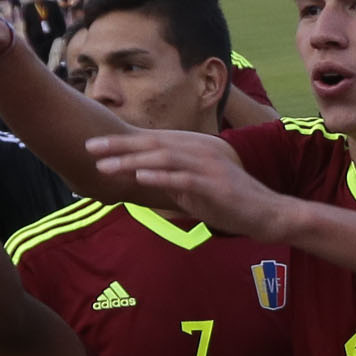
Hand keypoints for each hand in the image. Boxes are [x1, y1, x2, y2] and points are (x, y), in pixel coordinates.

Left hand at [81, 127, 297, 241]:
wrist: (266, 214)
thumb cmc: (230, 203)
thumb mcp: (196, 189)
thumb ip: (173, 179)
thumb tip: (146, 177)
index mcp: (194, 149)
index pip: (152, 141)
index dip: (122, 142)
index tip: (94, 145)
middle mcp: (200, 151)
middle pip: (153, 144)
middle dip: (119, 146)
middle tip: (89, 147)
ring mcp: (208, 166)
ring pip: (163, 158)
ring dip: (131, 161)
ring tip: (106, 165)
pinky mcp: (215, 185)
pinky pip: (182, 178)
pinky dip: (160, 176)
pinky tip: (139, 176)